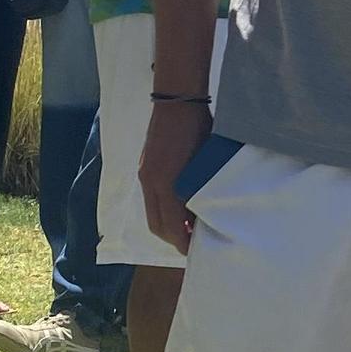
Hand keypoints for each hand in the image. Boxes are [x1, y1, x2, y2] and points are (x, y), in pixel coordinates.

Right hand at [138, 95, 209, 251]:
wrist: (178, 102)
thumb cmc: (200, 129)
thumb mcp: (206, 163)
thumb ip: (202, 189)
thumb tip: (205, 211)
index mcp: (167, 185)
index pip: (172, 227)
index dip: (183, 243)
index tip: (196, 250)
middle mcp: (151, 183)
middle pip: (157, 226)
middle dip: (173, 240)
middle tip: (192, 243)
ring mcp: (145, 175)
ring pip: (152, 213)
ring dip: (167, 225)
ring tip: (187, 226)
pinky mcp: (145, 167)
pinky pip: (150, 199)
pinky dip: (162, 209)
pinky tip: (179, 206)